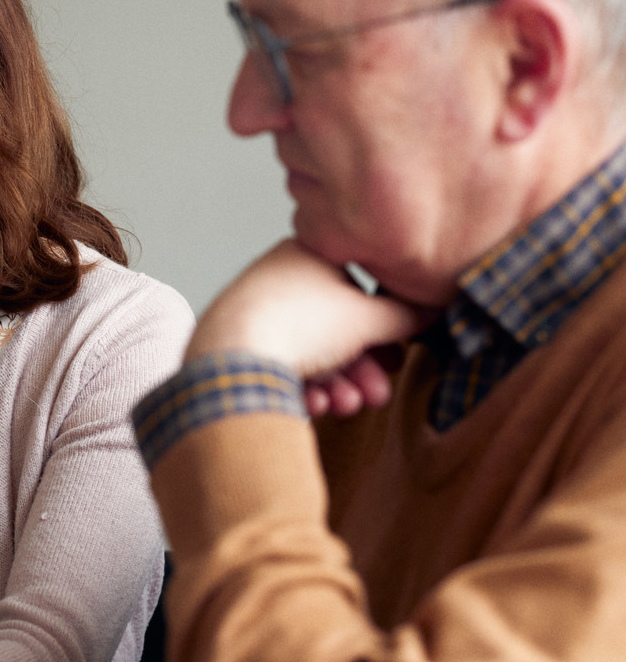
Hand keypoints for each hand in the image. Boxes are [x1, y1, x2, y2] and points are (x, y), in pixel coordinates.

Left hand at [188, 240, 431, 413]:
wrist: (232, 360)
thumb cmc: (299, 325)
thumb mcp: (368, 318)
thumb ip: (406, 316)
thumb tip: (429, 314)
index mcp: (303, 255)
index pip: (356, 290)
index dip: (382, 329)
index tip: (394, 357)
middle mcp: (273, 280)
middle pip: (333, 329)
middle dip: (360, 369)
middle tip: (375, 395)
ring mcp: (250, 313)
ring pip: (308, 352)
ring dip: (336, 384)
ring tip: (346, 405)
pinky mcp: (233, 347)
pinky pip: (279, 366)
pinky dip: (301, 387)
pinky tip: (314, 405)